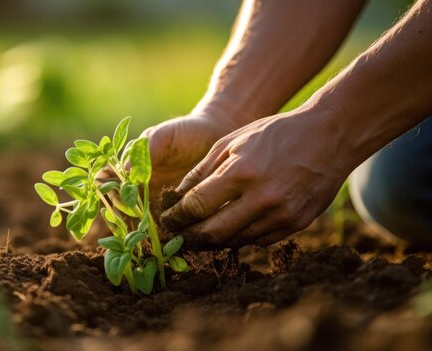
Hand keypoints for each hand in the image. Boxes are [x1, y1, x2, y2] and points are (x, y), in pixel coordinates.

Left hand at [160, 109, 351, 247]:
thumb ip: (202, 170)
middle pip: (213, 232)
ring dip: (214, 241)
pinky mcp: (297, 224)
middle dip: (190, 237)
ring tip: (199, 236)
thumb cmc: (275, 133)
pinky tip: (231, 229)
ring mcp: (282, 214)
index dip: (176, 218)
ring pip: (236, 241)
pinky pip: (259, 240)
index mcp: (242, 172)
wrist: (330, 136)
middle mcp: (262, 198)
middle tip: (177, 238)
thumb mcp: (233, 141)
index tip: (166, 222)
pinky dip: (241, 237)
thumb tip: (178, 196)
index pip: (197, 206)